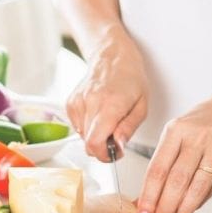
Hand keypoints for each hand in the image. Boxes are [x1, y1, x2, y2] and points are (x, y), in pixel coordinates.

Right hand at [66, 34, 147, 161]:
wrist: (113, 57)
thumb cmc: (130, 79)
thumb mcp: (141, 106)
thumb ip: (128, 129)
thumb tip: (118, 147)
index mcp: (110, 104)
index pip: (95, 142)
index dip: (104, 155)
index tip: (113, 153)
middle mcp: (90, 102)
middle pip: (87, 143)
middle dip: (102, 146)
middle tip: (115, 136)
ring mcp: (77, 102)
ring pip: (82, 136)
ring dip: (95, 135)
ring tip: (108, 119)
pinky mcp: (70, 103)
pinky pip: (77, 127)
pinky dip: (88, 126)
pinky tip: (98, 114)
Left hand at [135, 97, 211, 212]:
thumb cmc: (200, 123)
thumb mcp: (176, 132)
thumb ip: (163, 162)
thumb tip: (147, 196)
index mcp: (175, 131)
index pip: (157, 170)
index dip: (148, 196)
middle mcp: (196, 139)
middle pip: (176, 181)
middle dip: (165, 207)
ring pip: (196, 188)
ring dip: (184, 208)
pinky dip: (199, 201)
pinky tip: (190, 207)